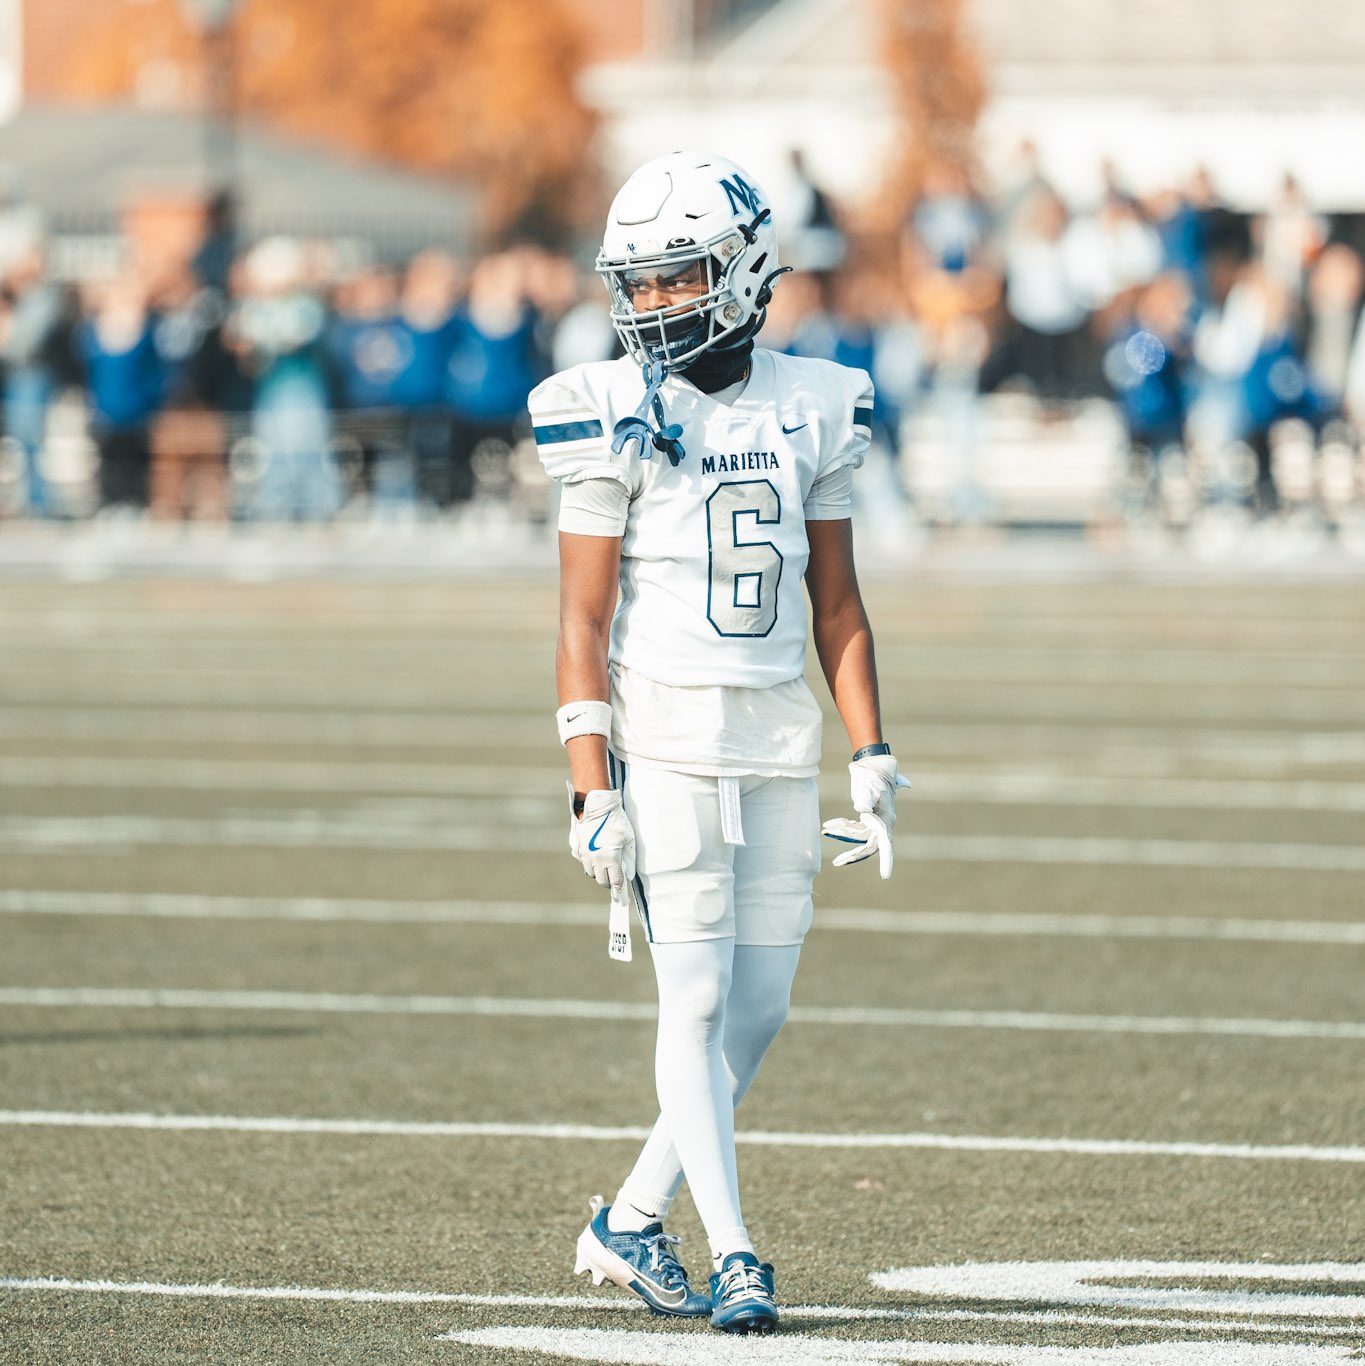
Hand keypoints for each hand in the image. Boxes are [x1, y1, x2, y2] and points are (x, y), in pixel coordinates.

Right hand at [567, 784, 636, 896]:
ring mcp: (583, 854)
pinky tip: (594, 851)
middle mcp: (595, 859)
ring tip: (605, 862)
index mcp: (610, 858)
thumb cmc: (616, 819)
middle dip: (609, 881)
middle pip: (602, 880)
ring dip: (599, 871)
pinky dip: (589, 860)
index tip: (622, 898)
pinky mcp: (575, 848)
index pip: (616, 881)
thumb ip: (630, 858)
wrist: (595, 804)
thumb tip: (629, 875)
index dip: (620, 890)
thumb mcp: (629, 838)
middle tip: (615, 877)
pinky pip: (582, 861)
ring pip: (591, 872)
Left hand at [821, 753, 910, 878]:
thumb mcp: (868, 786)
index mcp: (885, 819)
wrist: (873, 763)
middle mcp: (882, 823)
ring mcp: (875, 821)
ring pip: (858, 837)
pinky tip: (829, 825)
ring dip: (842, 835)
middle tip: (837, 862)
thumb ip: (864, 799)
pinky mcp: (867, 817)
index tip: (885, 876)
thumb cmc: (873, 774)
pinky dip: (842, 827)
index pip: (886, 844)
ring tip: (825, 830)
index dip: (886, 861)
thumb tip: (860, 810)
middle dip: (853, 854)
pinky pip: (854, 828)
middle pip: (869, 845)